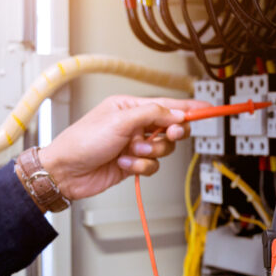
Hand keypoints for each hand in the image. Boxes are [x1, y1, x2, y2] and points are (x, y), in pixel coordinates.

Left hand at [38, 95, 207, 200]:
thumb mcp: (120, 121)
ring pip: (163, 150)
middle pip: (170, 128)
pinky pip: (153, 166)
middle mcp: (135, 125)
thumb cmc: (82, 141)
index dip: (190, 107)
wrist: (66, 172)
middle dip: (168, 134)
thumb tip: (177, 113)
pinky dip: (140, 167)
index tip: (209, 109)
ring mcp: (135, 145)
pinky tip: (124, 165)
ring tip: (130, 152)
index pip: (168, 104)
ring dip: (148, 154)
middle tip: (165, 135)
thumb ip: (153, 114)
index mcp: (131, 107)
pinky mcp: (134, 164)